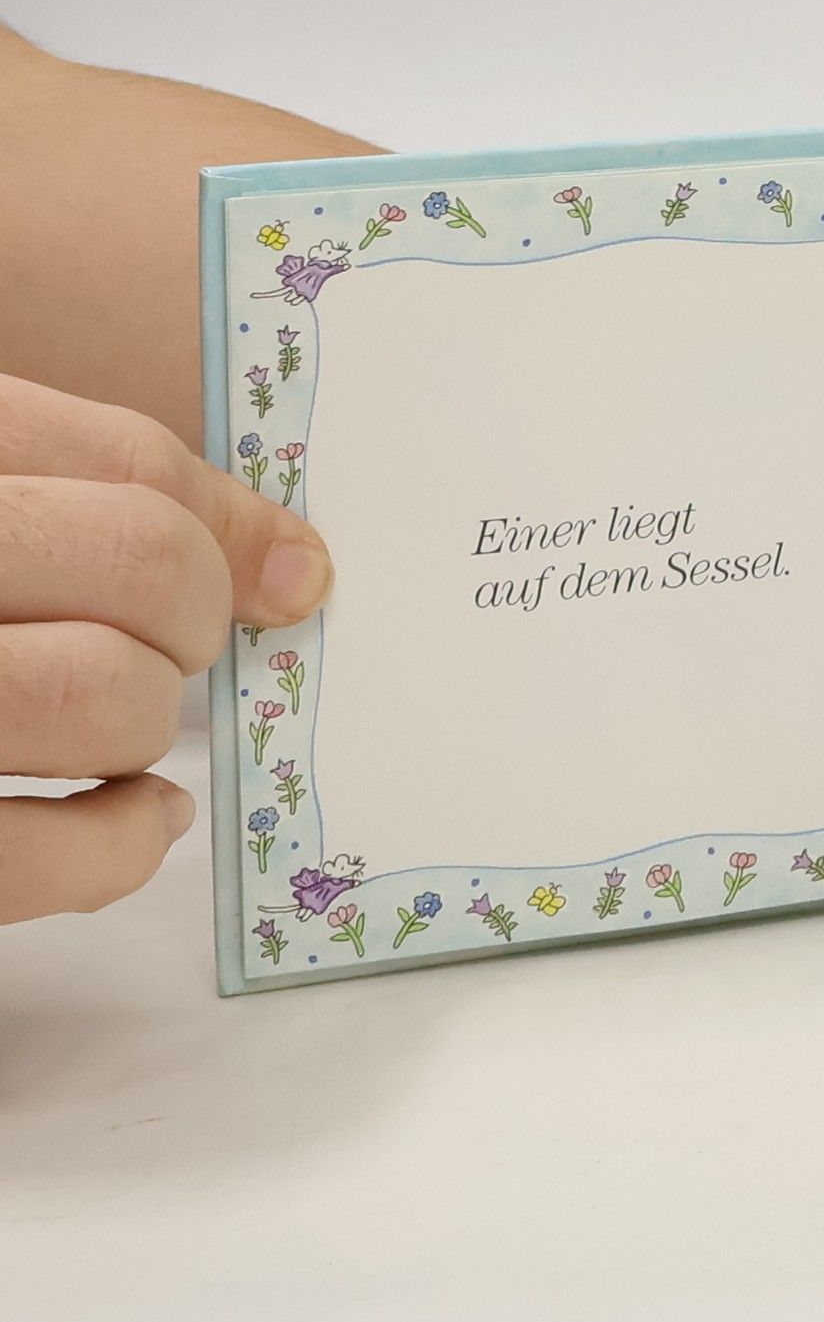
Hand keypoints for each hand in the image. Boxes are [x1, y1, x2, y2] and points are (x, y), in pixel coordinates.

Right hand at [0, 375, 332, 921]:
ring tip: (117, 720)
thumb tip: (296, 567)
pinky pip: (30, 859)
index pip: (125, 462)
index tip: (280, 573)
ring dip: (144, 720)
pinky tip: (137, 817)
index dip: (229, 529)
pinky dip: (122, 846)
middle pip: (138, 565)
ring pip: (98, 697)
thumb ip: (86, 486)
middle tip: (168, 643)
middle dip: (191, 617)